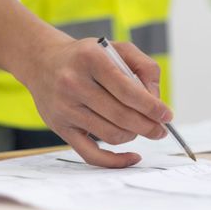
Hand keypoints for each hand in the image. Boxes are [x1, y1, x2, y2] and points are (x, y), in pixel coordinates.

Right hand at [20, 37, 172, 167]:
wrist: (44, 62)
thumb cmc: (88, 56)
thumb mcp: (118, 48)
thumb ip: (144, 68)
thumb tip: (156, 100)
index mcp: (91, 59)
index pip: (128, 90)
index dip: (152, 107)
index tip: (167, 115)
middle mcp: (74, 83)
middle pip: (121, 116)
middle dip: (148, 126)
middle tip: (161, 130)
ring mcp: (65, 108)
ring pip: (110, 134)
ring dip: (134, 135)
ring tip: (142, 128)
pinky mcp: (60, 128)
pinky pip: (90, 154)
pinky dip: (114, 161)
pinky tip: (132, 156)